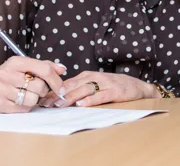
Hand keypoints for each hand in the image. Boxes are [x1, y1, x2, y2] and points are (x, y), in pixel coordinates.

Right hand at [0, 57, 66, 112]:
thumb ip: (44, 66)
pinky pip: (23, 109)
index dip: (56, 80)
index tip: (61, 88)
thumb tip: (62, 69)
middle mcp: (7, 74)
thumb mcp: (23, 66)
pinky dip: (24, 107)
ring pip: (32, 100)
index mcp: (16, 62)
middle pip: (39, 87)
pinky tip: (17, 101)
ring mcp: (1, 90)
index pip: (44, 70)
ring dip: (33, 100)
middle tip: (34, 89)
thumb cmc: (7, 76)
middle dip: (42, 91)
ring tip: (24, 95)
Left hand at [39, 71, 157, 107]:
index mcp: (88, 75)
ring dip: (71, 96)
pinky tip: (82, 104)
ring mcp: (105, 84)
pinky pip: (101, 95)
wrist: (137, 86)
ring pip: (84, 89)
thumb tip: (58, 98)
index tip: (42, 99)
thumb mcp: (95, 84)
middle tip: (46, 103)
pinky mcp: (115, 91)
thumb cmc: (113, 86)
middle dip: (58, 94)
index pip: (68, 82)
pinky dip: (91, 99)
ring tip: (60, 104)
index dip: (54, 91)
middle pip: (73, 85)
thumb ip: (79, 88)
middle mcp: (95, 77)